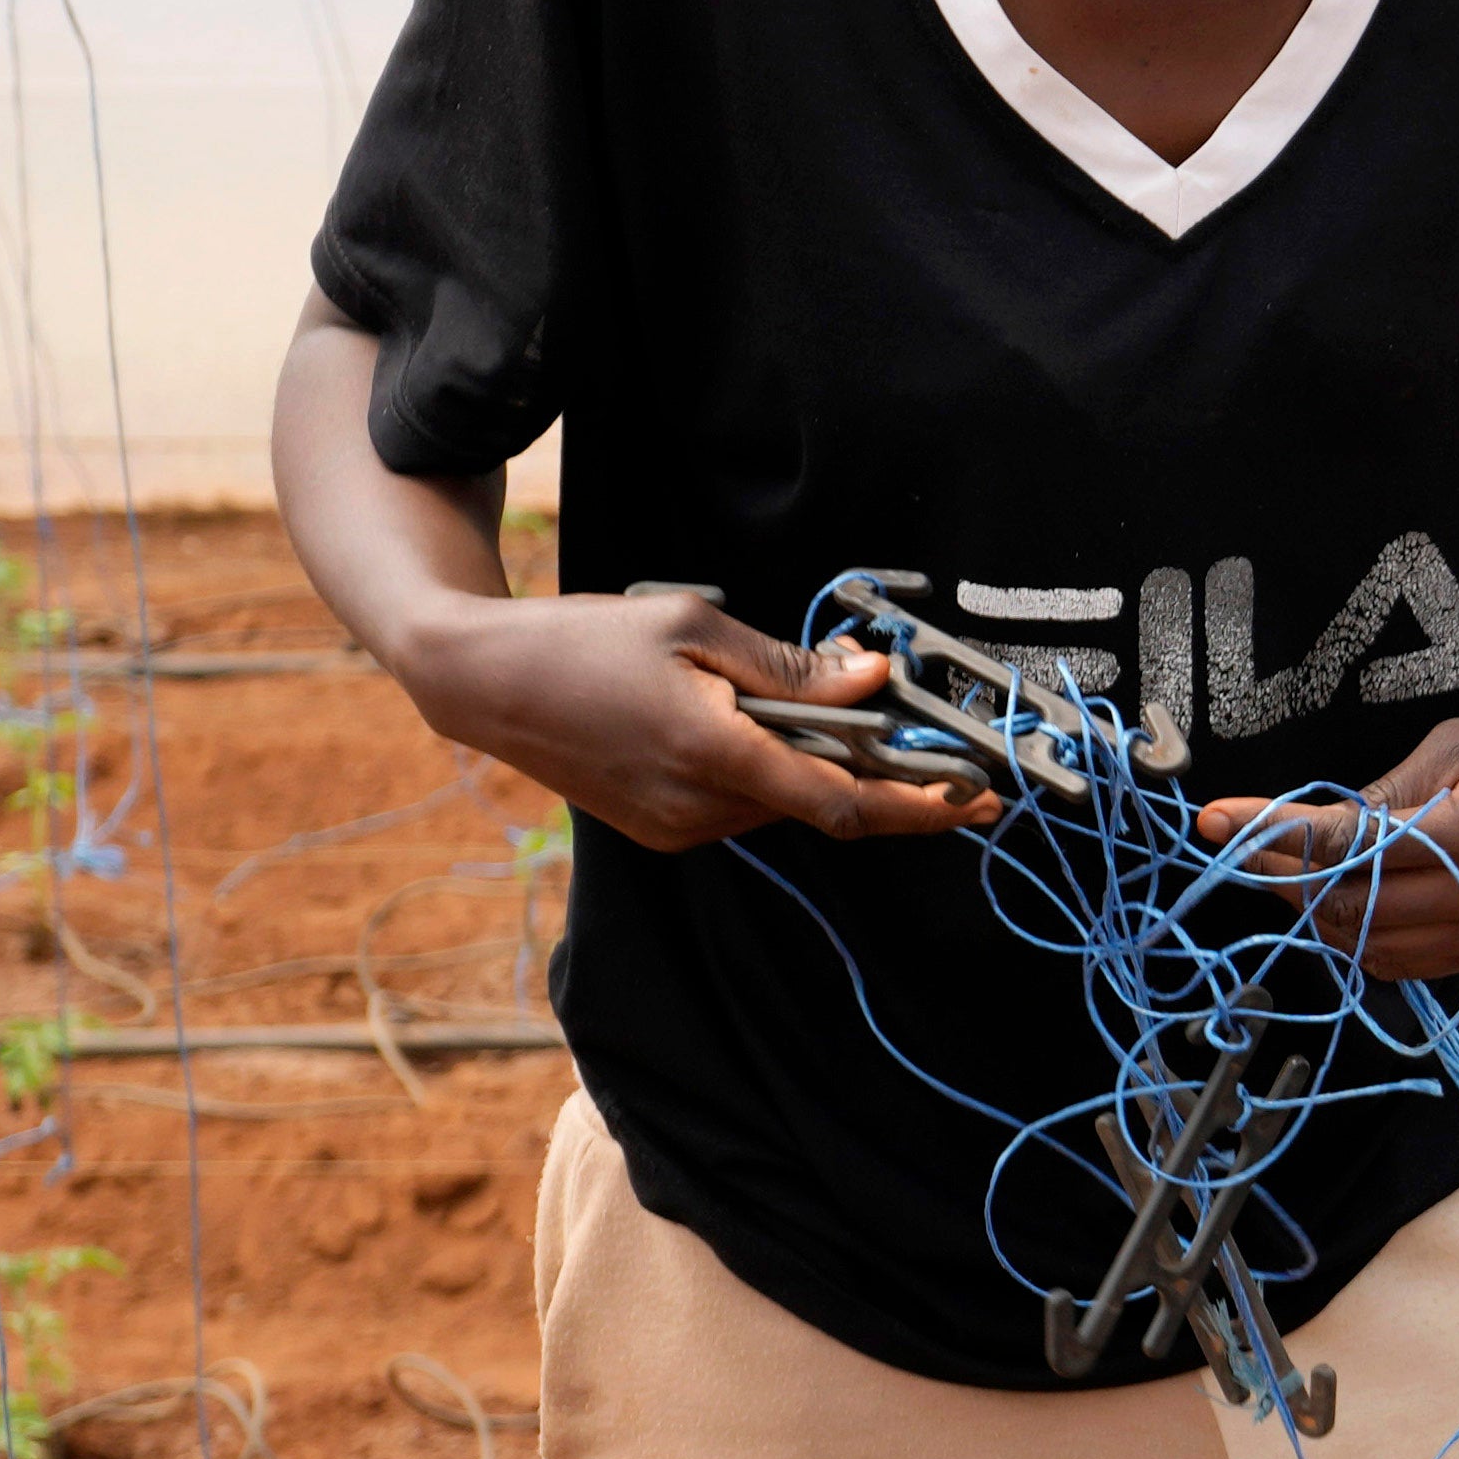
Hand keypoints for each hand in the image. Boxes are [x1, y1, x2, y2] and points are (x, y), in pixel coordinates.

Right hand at [363, 584, 985, 862]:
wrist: (482, 682)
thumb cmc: (583, 640)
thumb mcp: (695, 628)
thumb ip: (790, 666)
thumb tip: (874, 676)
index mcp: (713, 753)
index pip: (842, 802)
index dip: (918, 804)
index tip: (976, 796)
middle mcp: (697, 807)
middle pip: (820, 804)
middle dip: (873, 772)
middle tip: (917, 736)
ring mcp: (676, 827)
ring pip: (782, 805)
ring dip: (811, 766)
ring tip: (792, 706)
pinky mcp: (660, 831)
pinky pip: (742, 808)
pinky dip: (767, 774)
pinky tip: (742, 727)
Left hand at [1200, 712, 1458, 988]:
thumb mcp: (1456, 746)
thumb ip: (1383, 796)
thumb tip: (1304, 830)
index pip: (1345, 848)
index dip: (1270, 835)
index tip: (1215, 819)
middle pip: (1347, 908)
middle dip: (1280, 879)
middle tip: (1240, 848)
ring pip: (1370, 949)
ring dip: (1313, 916)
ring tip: (1284, 875)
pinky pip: (1406, 965)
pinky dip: (1358, 941)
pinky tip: (1337, 905)